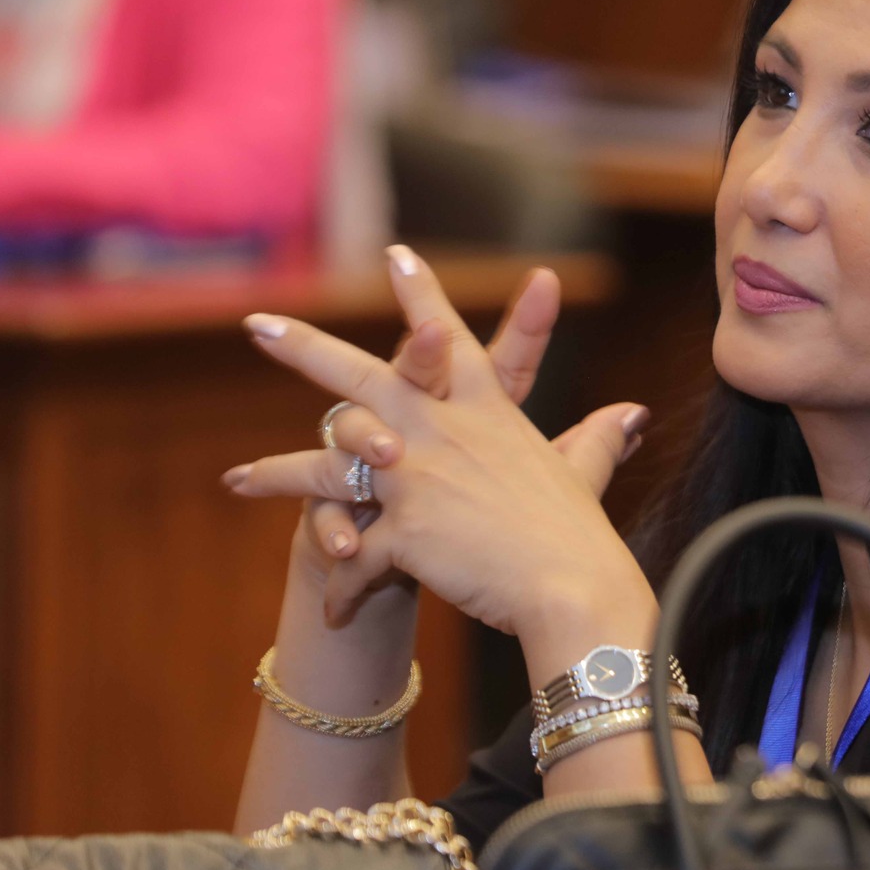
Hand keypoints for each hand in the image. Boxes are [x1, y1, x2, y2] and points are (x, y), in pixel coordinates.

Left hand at [227, 247, 651, 635]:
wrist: (573, 587)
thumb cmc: (580, 534)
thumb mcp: (584, 474)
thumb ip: (599, 438)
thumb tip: (633, 413)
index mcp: (483, 411)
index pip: (446, 338)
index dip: (421, 295)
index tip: (396, 256)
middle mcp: (440, 432)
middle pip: (360, 376)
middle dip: (303, 347)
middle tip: (258, 324)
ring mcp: (415, 478)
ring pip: (329, 464)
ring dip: (277, 475)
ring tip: (236, 481)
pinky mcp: (402, 531)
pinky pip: (355, 557)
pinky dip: (347, 588)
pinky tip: (334, 613)